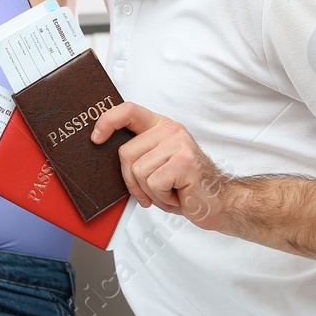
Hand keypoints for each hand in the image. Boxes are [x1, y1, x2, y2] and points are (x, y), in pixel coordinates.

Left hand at [92, 102, 234, 230]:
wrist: (219, 204)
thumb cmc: (185, 186)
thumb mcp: (157, 163)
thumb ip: (138, 152)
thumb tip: (101, 147)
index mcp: (161, 126)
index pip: (128, 111)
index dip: (107, 121)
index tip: (96, 138)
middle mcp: (171, 130)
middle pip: (125, 153)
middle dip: (133, 180)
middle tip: (154, 189)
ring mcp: (179, 144)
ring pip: (138, 171)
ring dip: (150, 192)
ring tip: (170, 191)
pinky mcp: (184, 162)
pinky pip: (152, 183)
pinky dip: (162, 198)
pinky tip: (178, 195)